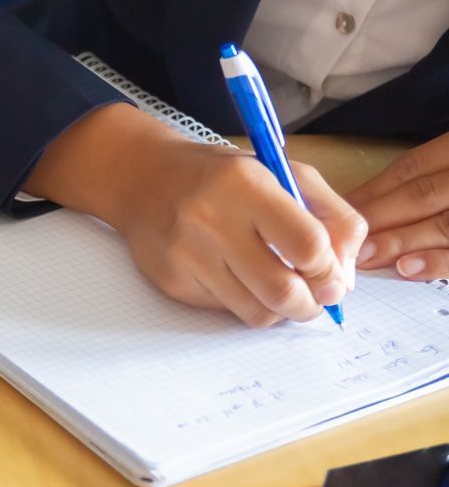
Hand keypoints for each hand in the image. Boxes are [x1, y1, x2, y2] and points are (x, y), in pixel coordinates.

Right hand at [26, 104, 363, 326]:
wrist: (141, 178)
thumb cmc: (223, 177)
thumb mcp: (284, 174)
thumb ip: (331, 216)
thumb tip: (346, 276)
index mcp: (245, 184)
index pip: (307, 244)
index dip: (330, 270)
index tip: (333, 276)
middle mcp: (210, 218)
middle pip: (283, 291)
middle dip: (312, 305)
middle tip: (315, 299)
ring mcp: (186, 253)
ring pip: (256, 312)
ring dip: (281, 311)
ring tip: (282, 292)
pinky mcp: (170, 280)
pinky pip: (225, 311)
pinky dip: (244, 303)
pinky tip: (240, 280)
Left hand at [347, 133, 448, 277]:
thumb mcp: (448, 168)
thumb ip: (424, 177)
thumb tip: (362, 202)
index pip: (413, 168)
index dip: (374, 190)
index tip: (340, 210)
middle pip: (421, 195)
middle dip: (379, 217)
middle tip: (341, 240)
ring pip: (441, 224)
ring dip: (399, 241)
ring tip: (364, 257)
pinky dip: (437, 261)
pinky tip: (406, 268)